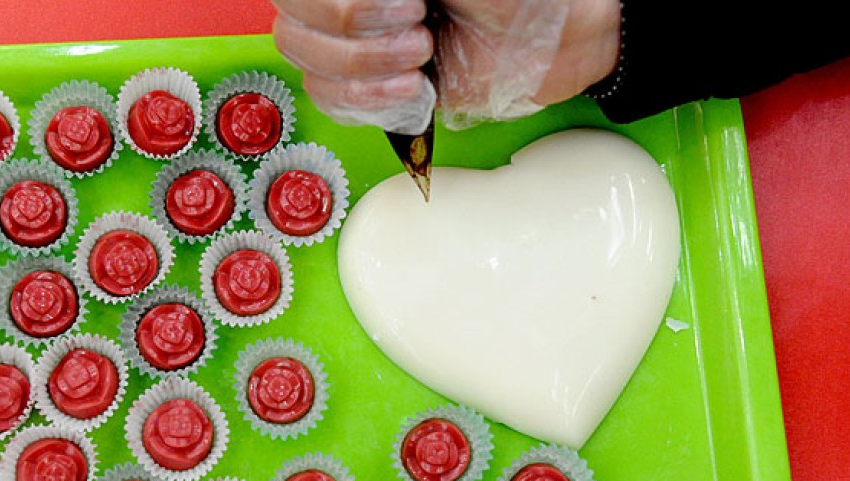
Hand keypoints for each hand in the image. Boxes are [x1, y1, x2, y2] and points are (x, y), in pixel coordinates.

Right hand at [270, 0, 621, 132]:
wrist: (555, 36)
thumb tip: (354, 2)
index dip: (344, 8)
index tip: (409, 4)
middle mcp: (347, 2)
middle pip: (294, 28)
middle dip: (360, 39)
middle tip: (419, 32)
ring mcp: (356, 45)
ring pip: (310, 68)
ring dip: (369, 71)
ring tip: (422, 57)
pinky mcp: (373, 89)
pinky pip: (332, 102)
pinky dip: (371, 102)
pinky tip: (412, 88)